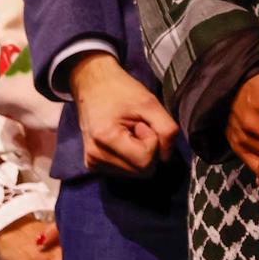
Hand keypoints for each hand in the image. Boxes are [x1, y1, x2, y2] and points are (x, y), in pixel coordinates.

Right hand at [70, 51, 177, 174]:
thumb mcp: (151, 103)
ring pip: (135, 174)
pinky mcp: (92, 164)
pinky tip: (123, 139)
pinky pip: (125, 171)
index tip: (143, 124)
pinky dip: (131, 157)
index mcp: (105, 140)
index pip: (146, 162)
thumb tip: (167, 157)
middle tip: (138, 127)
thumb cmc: (121, 90)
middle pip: (141, 172)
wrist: (93, 85)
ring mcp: (92, 163)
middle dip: (148, 150)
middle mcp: (94, 157)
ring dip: (140, 154)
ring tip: (129, 131)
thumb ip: (166, 130)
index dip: (153, 142)